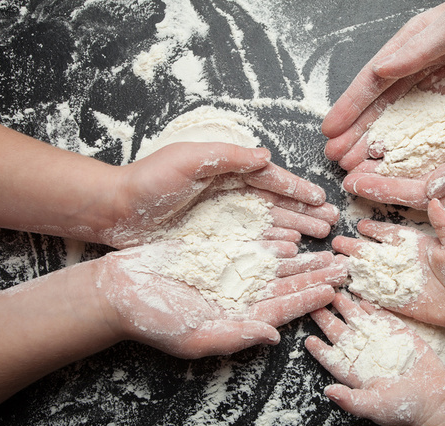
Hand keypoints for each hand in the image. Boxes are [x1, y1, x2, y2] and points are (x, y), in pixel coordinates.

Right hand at [97, 241, 347, 357]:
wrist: (120, 289)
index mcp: (241, 319)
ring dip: (305, 257)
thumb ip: (237, 336)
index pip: (285, 309)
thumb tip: (274, 339)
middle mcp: (243, 296)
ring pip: (278, 265)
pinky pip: (255, 246)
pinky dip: (277, 240)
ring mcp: (233, 273)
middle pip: (289, 285)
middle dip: (318, 275)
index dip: (311, 299)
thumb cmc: (154, 320)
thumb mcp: (196, 336)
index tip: (335, 289)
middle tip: (346, 265)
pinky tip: (297, 235)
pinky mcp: (222, 252)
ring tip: (331, 247)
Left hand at [98, 142, 338, 247]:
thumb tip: (266, 156)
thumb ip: (228, 157)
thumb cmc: (148, 181)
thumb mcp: (188, 160)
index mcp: (227, 170)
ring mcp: (224, 218)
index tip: (320, 198)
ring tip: (319, 237)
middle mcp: (231, 194)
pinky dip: (273, 245)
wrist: (114, 210)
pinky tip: (290, 250)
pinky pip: (251, 242)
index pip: (270, 179)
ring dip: (296, 228)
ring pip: (269, 223)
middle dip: (305, 211)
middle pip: (276, 203)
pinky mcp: (215, 239)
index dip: (297, 189)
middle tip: (330, 223)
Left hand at [305, 294, 444, 425]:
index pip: (331, 357)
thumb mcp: (375, 406)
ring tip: (333, 293)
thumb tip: (328, 392)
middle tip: (314, 302)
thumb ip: (352, 400)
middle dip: (326, 318)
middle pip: (339, 333)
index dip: (319, 349)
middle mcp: (363, 354)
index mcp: (353, 372)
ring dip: (345, 307)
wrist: (433, 402)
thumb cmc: (403, 410)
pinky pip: (381, 316)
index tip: (308, 340)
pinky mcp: (398, 333)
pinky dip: (371, 306)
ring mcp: (379, 341)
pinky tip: (361, 295)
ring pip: (357, 320)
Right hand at [322, 0, 444, 169]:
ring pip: (403, 126)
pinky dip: (412, 151)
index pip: (375, 78)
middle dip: (358, 133)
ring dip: (378, 146)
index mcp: (418, 44)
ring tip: (356, 167)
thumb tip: (380, 70)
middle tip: (336, 158)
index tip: (330, 129)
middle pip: (383, 108)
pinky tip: (396, 165)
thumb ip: (417, 48)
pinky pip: (432, 135)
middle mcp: (426, 69)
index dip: (351, 105)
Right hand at [333, 199, 444, 327]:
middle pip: (373, 253)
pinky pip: (378, 297)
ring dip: (355, 269)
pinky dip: (364, 293)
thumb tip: (433, 199)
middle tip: (336, 243)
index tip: (359, 224)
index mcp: (415, 245)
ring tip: (336, 264)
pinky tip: (349, 288)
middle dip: (354, 248)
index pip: (388, 234)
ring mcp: (401, 283)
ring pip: (372, 274)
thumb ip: (443, 223)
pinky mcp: (401, 303)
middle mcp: (404, 263)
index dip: (374, 230)